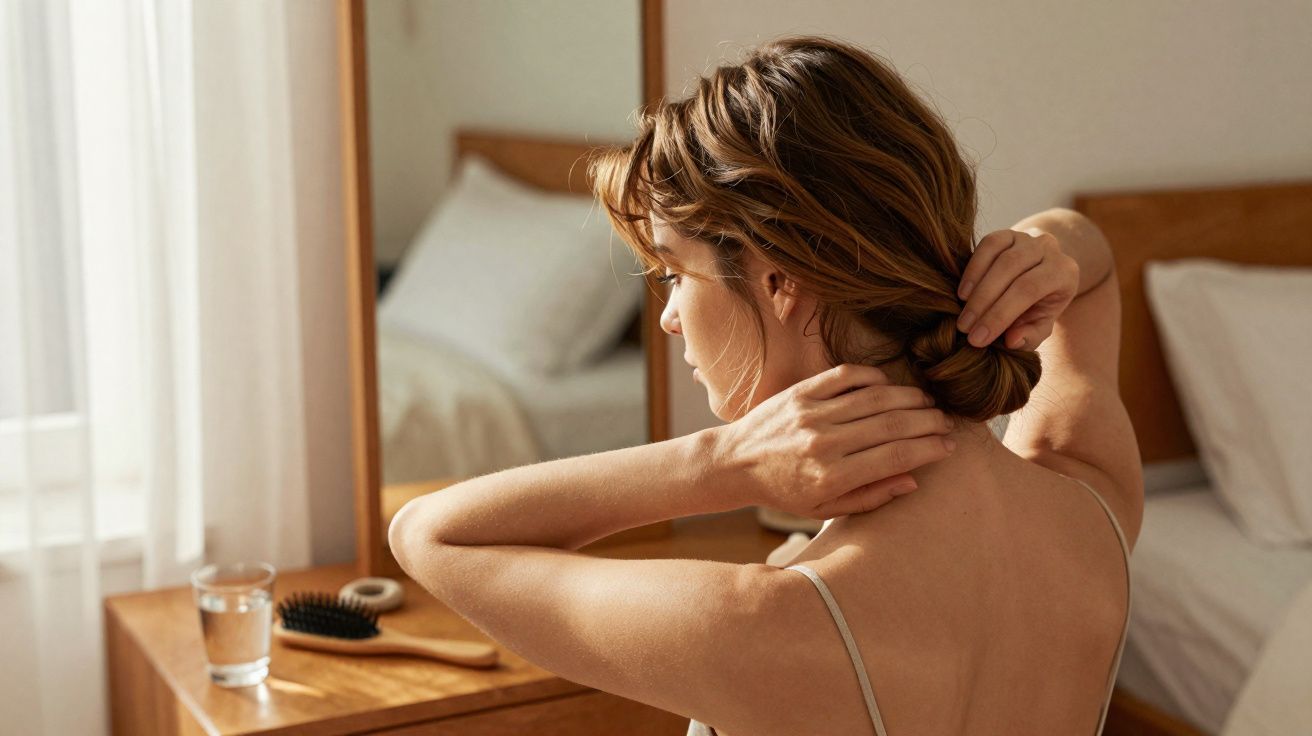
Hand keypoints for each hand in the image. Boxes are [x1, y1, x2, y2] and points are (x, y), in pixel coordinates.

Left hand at [712, 363, 955, 519]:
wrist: (735, 463)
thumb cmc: (784, 491)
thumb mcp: (824, 509)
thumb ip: (869, 497)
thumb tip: (912, 479)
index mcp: (831, 477)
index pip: (895, 456)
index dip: (929, 449)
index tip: (948, 446)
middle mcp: (823, 443)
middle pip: (892, 425)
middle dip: (927, 422)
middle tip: (946, 422)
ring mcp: (811, 414)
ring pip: (875, 398)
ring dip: (909, 398)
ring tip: (927, 404)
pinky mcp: (800, 391)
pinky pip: (847, 376)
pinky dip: (874, 377)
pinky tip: (890, 386)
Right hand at [956, 228, 1079, 349]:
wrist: (1036, 278)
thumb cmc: (1038, 307)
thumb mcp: (1040, 325)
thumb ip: (1031, 336)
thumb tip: (1012, 340)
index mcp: (1064, 272)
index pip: (1029, 289)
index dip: (1000, 314)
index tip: (977, 339)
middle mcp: (1049, 249)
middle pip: (1012, 270)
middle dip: (984, 303)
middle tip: (965, 328)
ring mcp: (1027, 238)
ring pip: (999, 258)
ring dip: (976, 289)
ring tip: (963, 316)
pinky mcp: (1007, 234)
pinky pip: (988, 245)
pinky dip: (972, 269)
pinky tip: (963, 293)